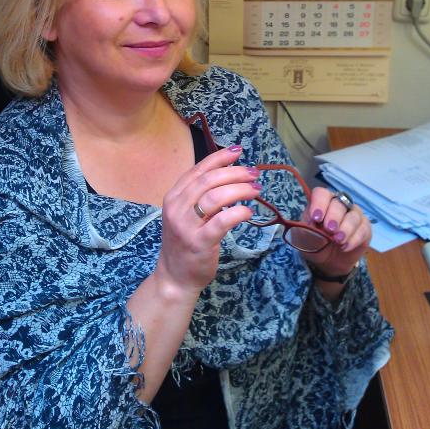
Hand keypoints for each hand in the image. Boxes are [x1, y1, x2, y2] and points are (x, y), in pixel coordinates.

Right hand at [154, 146, 259, 300]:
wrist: (174, 277)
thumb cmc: (184, 243)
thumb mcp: (185, 214)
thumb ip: (200, 195)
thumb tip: (230, 173)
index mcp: (173, 197)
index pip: (198, 170)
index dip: (219, 158)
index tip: (237, 151)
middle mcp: (177, 208)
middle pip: (209, 180)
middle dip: (235, 173)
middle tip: (254, 173)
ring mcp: (186, 225)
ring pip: (215, 197)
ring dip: (239, 189)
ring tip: (255, 189)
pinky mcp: (199, 242)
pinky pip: (221, 221)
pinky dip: (238, 212)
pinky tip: (248, 211)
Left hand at [305, 187, 371, 276]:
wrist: (326, 262)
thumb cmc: (313, 244)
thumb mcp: (304, 238)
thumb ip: (307, 229)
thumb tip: (314, 223)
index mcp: (321, 202)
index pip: (322, 194)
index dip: (320, 203)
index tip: (316, 218)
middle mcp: (339, 205)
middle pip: (339, 203)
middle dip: (334, 216)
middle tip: (330, 230)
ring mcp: (353, 215)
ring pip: (354, 215)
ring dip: (346, 228)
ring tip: (338, 241)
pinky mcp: (364, 228)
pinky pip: (364, 228)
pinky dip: (354, 239)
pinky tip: (345, 247)